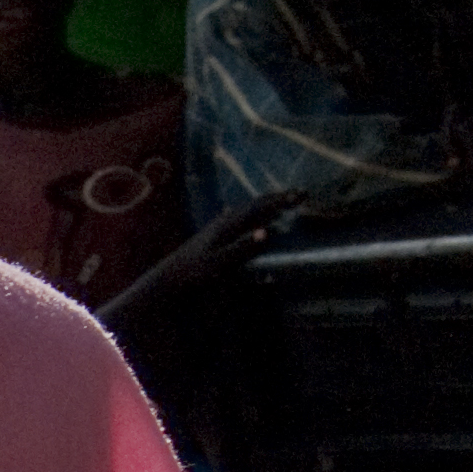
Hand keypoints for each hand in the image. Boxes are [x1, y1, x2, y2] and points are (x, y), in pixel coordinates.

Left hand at [181, 188, 306, 276]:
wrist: (169, 276)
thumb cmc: (195, 272)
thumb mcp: (220, 263)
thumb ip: (243, 248)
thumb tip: (267, 232)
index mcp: (228, 225)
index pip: (260, 207)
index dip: (282, 200)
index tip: (302, 196)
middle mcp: (224, 220)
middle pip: (256, 203)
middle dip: (280, 198)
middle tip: (302, 195)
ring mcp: (219, 225)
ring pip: (248, 208)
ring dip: (269, 203)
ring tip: (286, 202)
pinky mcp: (215, 232)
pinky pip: (241, 216)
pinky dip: (255, 212)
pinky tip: (256, 217)